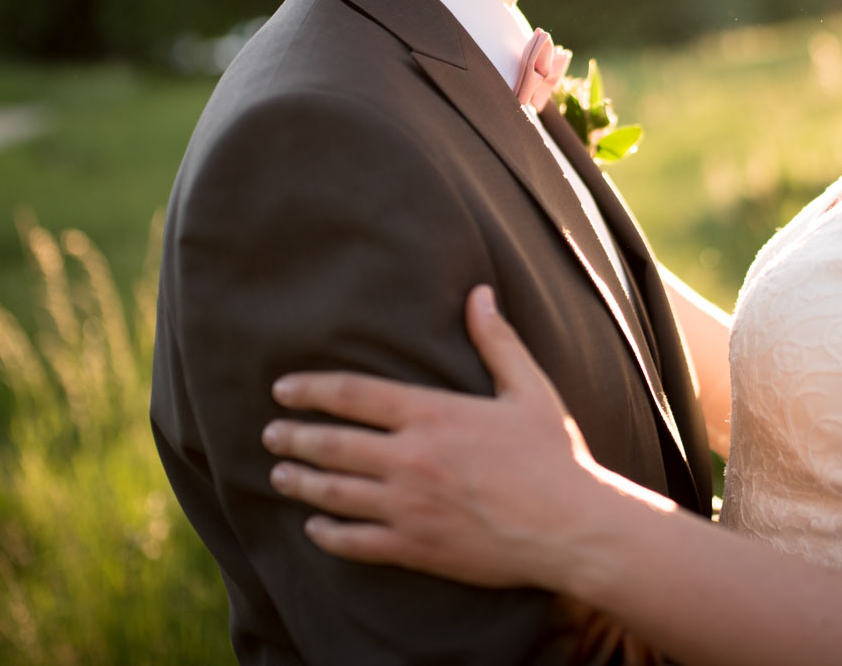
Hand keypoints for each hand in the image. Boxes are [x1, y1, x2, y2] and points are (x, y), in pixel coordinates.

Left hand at [262, 285, 605, 590]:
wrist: (570, 527)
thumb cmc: (555, 456)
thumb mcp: (529, 390)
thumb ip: (497, 342)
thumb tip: (480, 294)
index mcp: (433, 414)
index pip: (353, 394)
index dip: (311, 390)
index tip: (283, 389)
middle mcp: (410, 458)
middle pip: (332, 444)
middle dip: (294, 436)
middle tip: (270, 433)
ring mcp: (409, 506)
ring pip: (335, 493)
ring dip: (301, 482)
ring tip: (279, 474)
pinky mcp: (416, 547)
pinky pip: (356, 543)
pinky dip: (328, 535)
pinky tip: (316, 528)